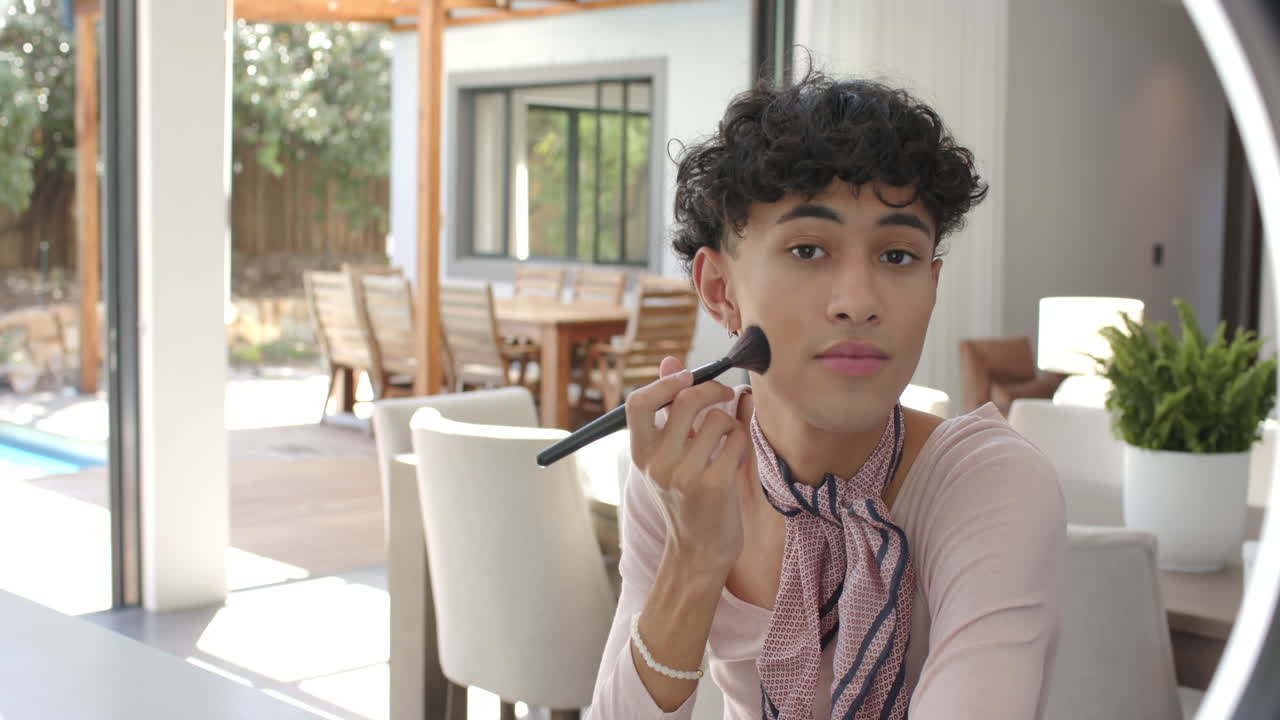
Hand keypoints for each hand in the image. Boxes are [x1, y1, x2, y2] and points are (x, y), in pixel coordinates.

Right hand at [626, 355, 749, 574]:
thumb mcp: (667, 456)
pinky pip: (736, 440)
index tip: (686, 378)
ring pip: (718, 420)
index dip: (664, 383)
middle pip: (685, 401)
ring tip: (727, 441)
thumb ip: (668, 410)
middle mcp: (657, 464)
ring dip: (730, 424)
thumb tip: (671, 362)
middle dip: (712, 390)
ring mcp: (684, 475)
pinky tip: (735, 459)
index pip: (637, 403)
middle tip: (724, 395)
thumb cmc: (686, 499)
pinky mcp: (713, 485)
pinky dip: (741, 444)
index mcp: (641, 454)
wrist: (698, 552)